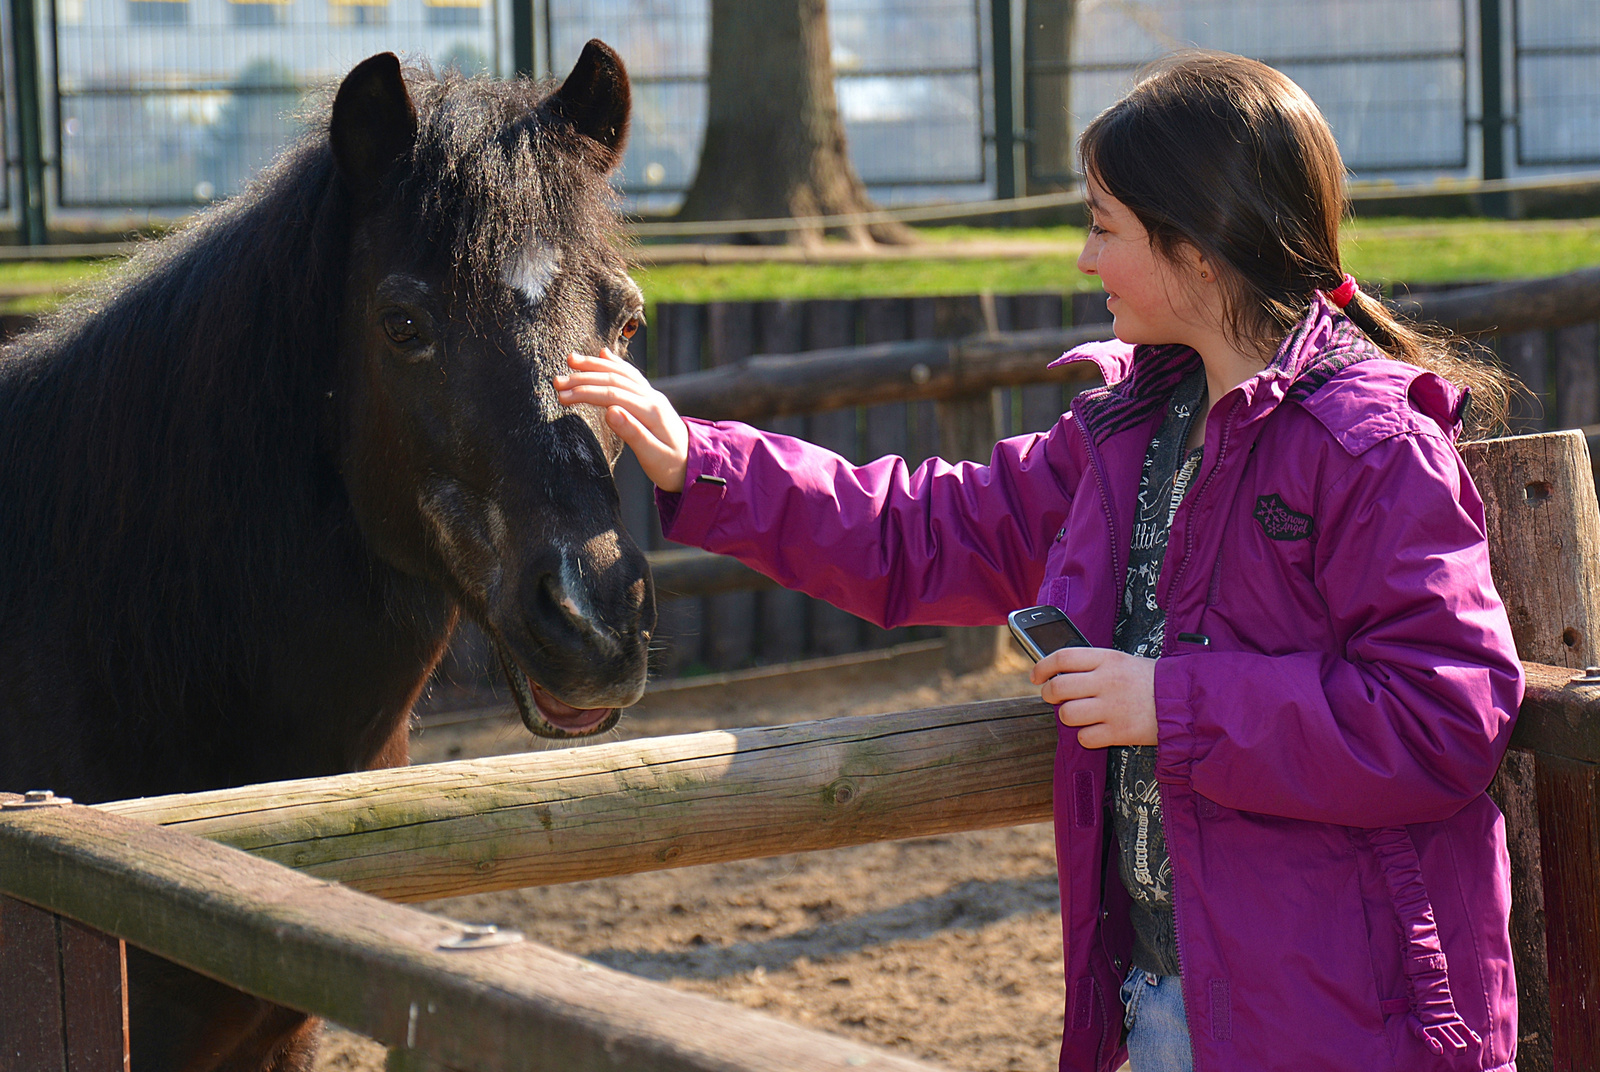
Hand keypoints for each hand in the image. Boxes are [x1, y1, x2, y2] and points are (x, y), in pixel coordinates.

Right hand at [555, 349, 689, 492]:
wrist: (696, 465)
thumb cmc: (672, 466)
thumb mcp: (653, 456)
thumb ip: (633, 433)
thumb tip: (610, 411)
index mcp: (651, 412)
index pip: (613, 395)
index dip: (586, 392)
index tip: (563, 396)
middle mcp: (652, 398)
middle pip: (614, 380)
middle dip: (583, 378)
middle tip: (557, 381)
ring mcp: (652, 395)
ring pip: (621, 373)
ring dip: (595, 366)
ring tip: (570, 360)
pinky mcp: (650, 398)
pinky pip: (631, 375)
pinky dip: (616, 363)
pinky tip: (603, 354)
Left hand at [1030, 647, 1157, 748]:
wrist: (1186, 702)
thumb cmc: (1153, 682)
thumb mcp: (1124, 661)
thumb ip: (1094, 665)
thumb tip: (1059, 673)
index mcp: (1108, 659)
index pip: (1063, 657)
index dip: (1043, 666)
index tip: (1036, 676)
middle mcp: (1107, 681)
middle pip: (1058, 688)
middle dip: (1049, 694)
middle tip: (1053, 697)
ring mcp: (1113, 708)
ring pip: (1067, 715)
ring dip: (1069, 717)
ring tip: (1081, 715)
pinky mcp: (1120, 732)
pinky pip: (1085, 738)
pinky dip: (1087, 737)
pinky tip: (1097, 731)